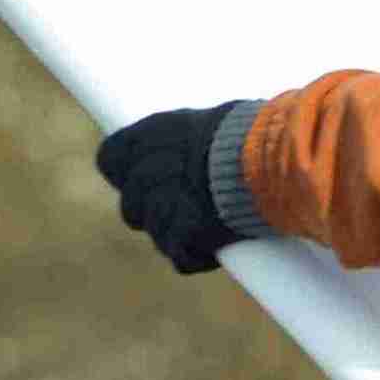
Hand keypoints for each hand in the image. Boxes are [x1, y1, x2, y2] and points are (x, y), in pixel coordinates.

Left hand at [95, 103, 250, 275]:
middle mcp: (144, 174)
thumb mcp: (214, 121)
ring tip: (214, 229)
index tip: (150, 180)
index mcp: (148, 136)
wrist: (269, 159)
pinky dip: (196, 258)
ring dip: (181, 237)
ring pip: (159, 235)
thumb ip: (190, 138)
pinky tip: (215, 250)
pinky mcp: (183, 235)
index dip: (127, 174)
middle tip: (189, 209)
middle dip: (155, 212)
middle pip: (132, 207)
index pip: (110, 159)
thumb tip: (200, 144)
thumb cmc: (252, 132)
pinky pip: (181, 258)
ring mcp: (162, 208)